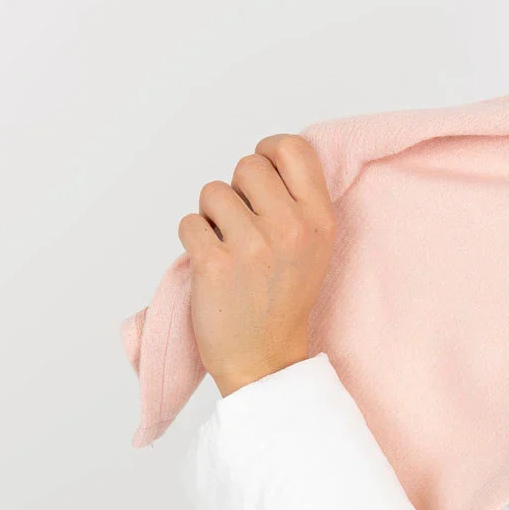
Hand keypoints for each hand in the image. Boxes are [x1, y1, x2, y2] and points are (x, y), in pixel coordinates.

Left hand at [178, 134, 335, 397]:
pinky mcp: (214, 263)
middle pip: (247, 165)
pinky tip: (212, 266)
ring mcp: (252, 246)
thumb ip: (298, 202)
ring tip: (228, 248)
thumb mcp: (313, 248)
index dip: (268, 151)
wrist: (266, 361)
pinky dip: (193, 241)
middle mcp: (291, 228)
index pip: (293, 148)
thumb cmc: (284, 301)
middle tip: (243, 227)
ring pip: (213, 191)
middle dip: (237, 191)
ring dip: (211, 216)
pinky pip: (189, 222)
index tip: (260, 174)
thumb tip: (265, 158)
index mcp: (320, 221)